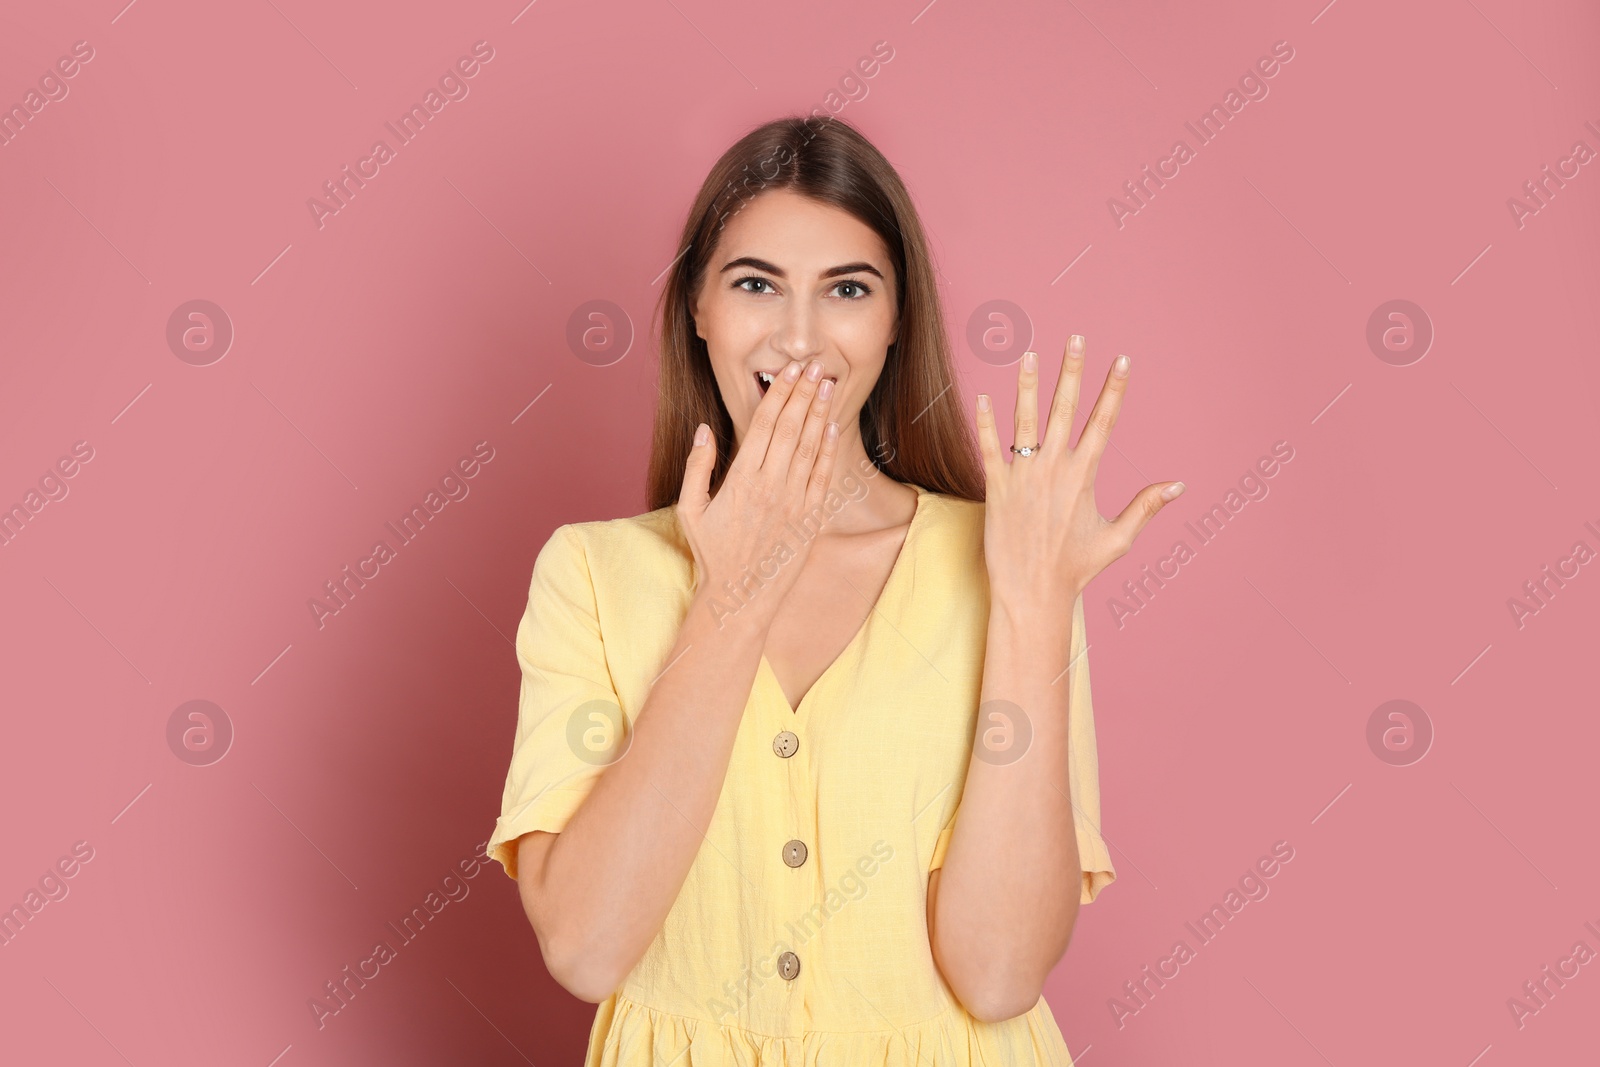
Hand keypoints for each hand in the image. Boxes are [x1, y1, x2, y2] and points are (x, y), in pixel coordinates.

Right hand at [677, 357, 840, 626]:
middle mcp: (770, 486)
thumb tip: (704, 429)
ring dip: (819, 413)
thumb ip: (697, 467)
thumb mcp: (690, 509)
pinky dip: (828, 449)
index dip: (779, 394)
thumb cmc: (712, 554)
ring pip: (809, 447)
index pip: (763, 425)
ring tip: (827, 385)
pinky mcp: (810, 518)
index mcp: (740, 479)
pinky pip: (822, 477)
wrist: (740, 596)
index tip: (789, 371)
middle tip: (814, 365)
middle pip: (790, 428)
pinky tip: (832, 426)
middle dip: (803, 393)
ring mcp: (793, 502)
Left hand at [975, 335, 1183, 604]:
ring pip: (1024, 421)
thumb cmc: (1076, 569)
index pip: (1104, 422)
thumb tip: (1179, 485)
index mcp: (1084, 476)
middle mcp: (1054, 469)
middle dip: (1072, 371)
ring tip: (1028, 353)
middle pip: (1065, 409)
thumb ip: (1145, 506)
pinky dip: (985, 422)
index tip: (1122, 360)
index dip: (1114, 389)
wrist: (1031, 593)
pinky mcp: (995, 489)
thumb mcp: (1118, 539)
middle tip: (1076, 338)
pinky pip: (988, 448)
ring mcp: (1023, 477)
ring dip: (1026, 384)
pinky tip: (981, 396)